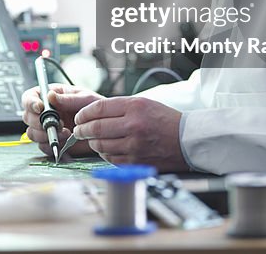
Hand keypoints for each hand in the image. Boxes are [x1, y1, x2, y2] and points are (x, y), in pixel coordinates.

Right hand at [21, 83, 102, 158]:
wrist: (103, 128)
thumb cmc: (94, 108)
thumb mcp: (84, 98)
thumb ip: (67, 98)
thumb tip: (50, 96)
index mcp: (49, 96)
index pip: (29, 97)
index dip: (30, 103)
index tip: (40, 108)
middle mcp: (45, 112)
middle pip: (27, 117)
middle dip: (39, 122)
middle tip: (57, 123)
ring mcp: (46, 128)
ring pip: (31, 133)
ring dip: (45, 135)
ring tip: (64, 133)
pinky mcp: (51, 141)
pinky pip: (42, 146)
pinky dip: (51, 145)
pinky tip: (64, 141)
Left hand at [73, 96, 188, 170]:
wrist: (187, 140)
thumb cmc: (164, 120)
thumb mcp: (143, 103)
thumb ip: (119, 107)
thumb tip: (92, 114)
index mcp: (135, 107)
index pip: (99, 108)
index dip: (84, 113)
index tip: (79, 117)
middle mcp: (134, 126)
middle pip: (96, 128)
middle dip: (82, 129)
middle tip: (78, 130)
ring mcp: (134, 146)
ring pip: (101, 145)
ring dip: (92, 142)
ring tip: (91, 139)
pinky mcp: (136, 161)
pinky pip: (110, 158)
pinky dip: (104, 153)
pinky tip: (105, 149)